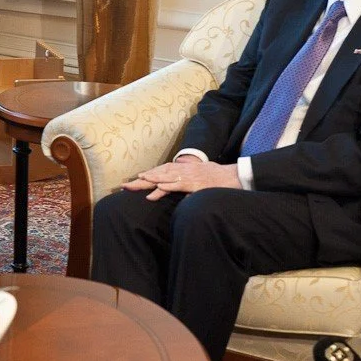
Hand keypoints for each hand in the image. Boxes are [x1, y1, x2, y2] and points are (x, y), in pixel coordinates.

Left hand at [123, 160, 240, 200]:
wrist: (235, 176)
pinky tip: (155, 191)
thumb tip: (185, 186)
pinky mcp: (194, 184)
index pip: (163, 171)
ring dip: (149, 181)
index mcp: (185, 169)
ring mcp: (188, 177)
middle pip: (159, 173)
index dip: (150, 175)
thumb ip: (193, 179)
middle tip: (125, 185)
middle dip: (142, 179)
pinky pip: (177, 185)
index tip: (137, 179)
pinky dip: (166, 188)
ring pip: (165, 177)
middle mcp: (184, 170)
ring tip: (135, 184)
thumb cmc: (220, 177)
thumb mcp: (204, 176)